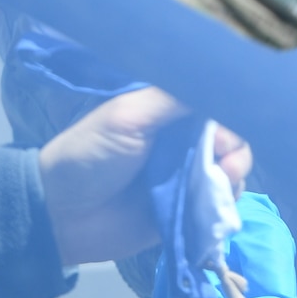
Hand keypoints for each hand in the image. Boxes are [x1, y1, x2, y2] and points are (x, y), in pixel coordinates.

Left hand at [37, 86, 251, 265]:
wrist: (62, 214)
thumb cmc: (91, 155)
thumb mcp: (129, 116)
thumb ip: (173, 99)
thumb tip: (221, 83)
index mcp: (168, 111)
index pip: (215, 106)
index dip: (229, 119)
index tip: (222, 137)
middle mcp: (181, 141)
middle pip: (231, 140)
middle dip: (234, 154)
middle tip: (224, 169)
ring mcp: (185, 177)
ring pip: (231, 174)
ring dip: (231, 182)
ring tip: (215, 192)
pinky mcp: (185, 211)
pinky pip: (218, 207)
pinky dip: (222, 208)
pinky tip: (212, 211)